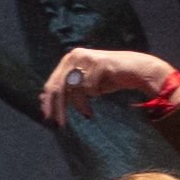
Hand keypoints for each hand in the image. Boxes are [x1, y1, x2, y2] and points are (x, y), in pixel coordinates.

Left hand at [38, 47, 179, 123]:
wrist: (137, 71)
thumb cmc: (109, 79)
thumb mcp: (84, 85)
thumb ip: (67, 89)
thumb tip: (42, 99)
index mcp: (70, 59)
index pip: (52, 83)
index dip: (48, 101)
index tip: (47, 117)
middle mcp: (75, 55)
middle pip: (58, 86)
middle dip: (58, 107)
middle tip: (59, 124)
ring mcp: (86, 58)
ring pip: (73, 89)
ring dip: (80, 105)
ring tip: (88, 113)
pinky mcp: (98, 63)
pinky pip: (87, 88)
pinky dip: (90, 99)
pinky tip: (97, 99)